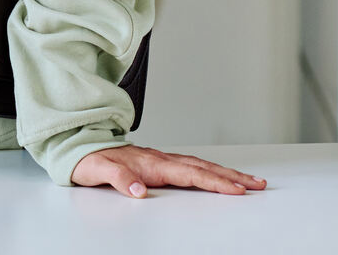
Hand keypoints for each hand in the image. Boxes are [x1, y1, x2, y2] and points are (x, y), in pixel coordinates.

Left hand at [71, 145, 266, 197]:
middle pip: (203, 168)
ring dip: (225, 173)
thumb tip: (139, 190)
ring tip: (248, 180)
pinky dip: (209, 171)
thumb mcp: (99, 172)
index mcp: (152, 163)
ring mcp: (161, 160)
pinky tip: (217, 175)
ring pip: (200, 165)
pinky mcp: (158, 163)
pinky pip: (191, 166)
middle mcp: (161, 159)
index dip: (214, 182)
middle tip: (258, 184)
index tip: (237, 190)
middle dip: (232, 177)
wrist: (79, 147)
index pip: (191, 174)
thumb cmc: (89, 161)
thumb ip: (119, 179)